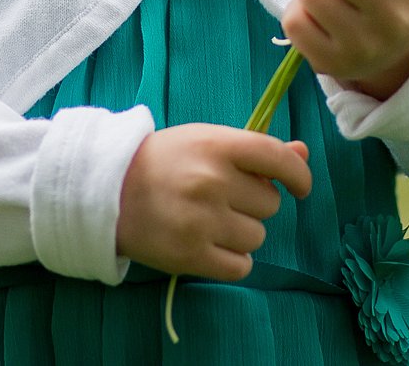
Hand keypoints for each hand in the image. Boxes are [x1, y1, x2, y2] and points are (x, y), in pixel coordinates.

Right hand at [115, 125, 311, 280]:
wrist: (106, 191)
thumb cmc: (164, 162)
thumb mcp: (205, 141)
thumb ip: (254, 150)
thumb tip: (302, 153)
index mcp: (217, 146)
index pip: (278, 158)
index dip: (298, 175)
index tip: (299, 187)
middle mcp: (212, 182)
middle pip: (270, 204)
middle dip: (253, 203)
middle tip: (221, 197)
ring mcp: (202, 221)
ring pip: (257, 237)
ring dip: (241, 232)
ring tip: (209, 220)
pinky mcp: (191, 256)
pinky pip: (241, 266)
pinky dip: (232, 259)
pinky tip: (210, 244)